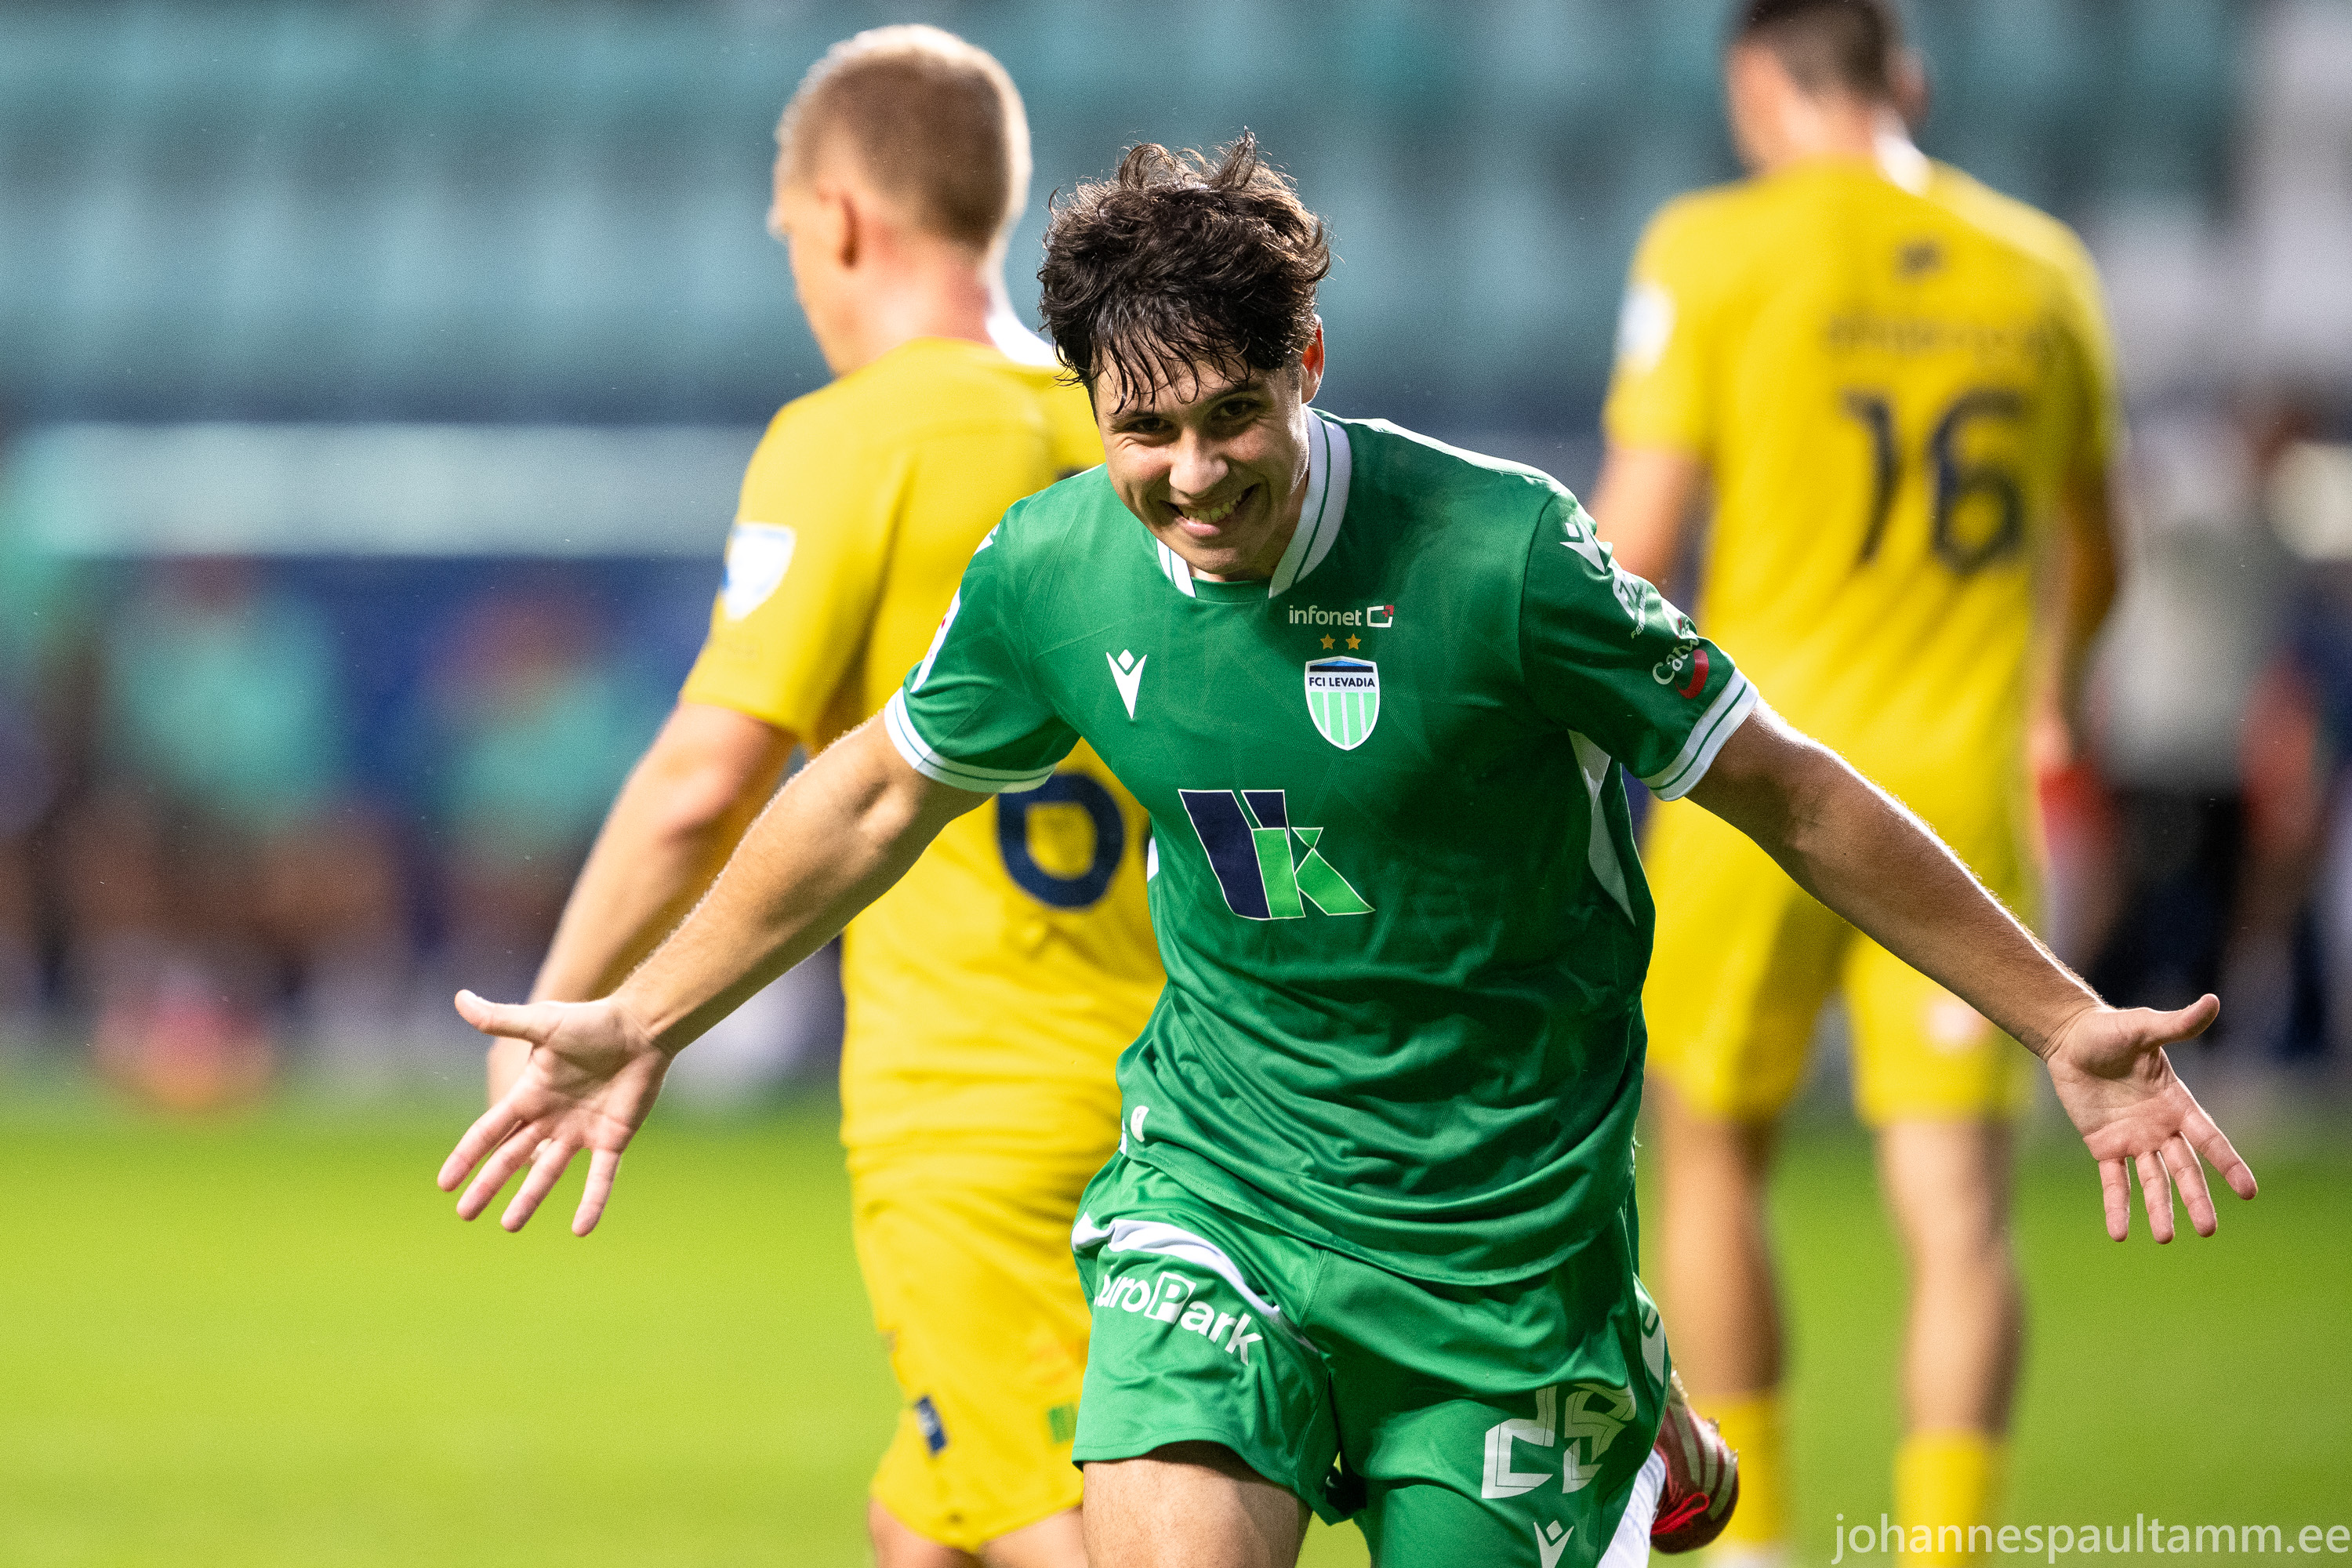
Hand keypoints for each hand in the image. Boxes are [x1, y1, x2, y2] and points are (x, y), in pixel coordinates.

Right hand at [435, 989, 669, 1235]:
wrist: (642, 1027)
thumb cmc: (593, 1021)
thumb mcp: (543, 1023)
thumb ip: (502, 1020)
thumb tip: (459, 998)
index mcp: (530, 1094)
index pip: (490, 1131)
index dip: (467, 1156)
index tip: (445, 1183)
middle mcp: (551, 1117)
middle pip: (511, 1158)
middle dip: (488, 1185)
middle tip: (466, 1214)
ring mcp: (581, 1130)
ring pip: (549, 1173)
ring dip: (529, 1199)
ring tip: (509, 1226)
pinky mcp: (612, 1138)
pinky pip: (600, 1177)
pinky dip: (592, 1202)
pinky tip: (581, 1229)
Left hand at [2040, 994, 2257, 1241]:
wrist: (2069, 1038)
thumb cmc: (2109, 1030)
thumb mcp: (2143, 1027)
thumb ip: (2176, 1024)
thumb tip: (2211, 1001)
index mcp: (2176, 1103)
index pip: (2208, 1139)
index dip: (2228, 1164)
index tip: (2248, 1192)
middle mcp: (2160, 1127)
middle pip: (2184, 1170)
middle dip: (2196, 1199)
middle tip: (2208, 1230)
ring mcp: (2133, 1139)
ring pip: (2152, 1181)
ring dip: (2159, 1210)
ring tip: (2166, 1238)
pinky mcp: (2104, 1146)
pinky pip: (2113, 1182)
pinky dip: (2117, 1206)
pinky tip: (2120, 1233)